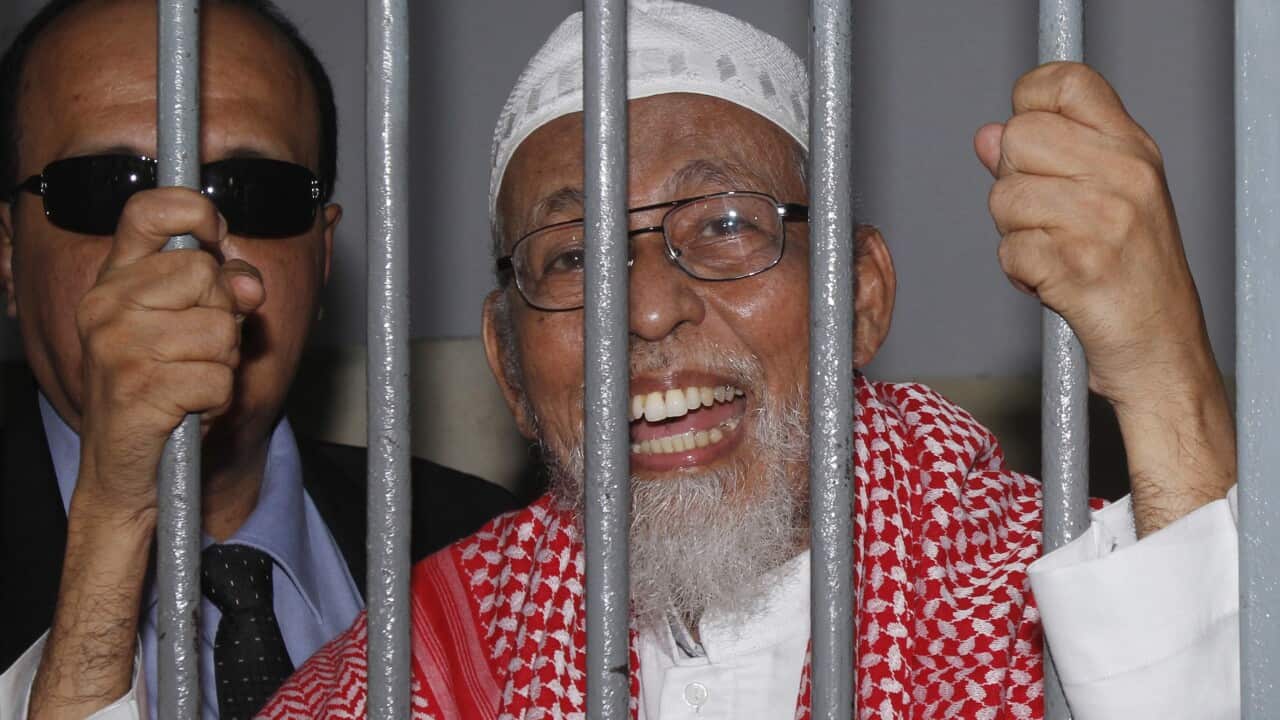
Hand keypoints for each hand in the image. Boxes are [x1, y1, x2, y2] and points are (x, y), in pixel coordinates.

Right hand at [74, 188, 264, 525]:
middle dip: (224, 317)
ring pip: (221, 329)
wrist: (126, 468)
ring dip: (223, 363)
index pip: (147, 212)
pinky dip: (218, 399)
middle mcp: (107, 305)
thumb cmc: (164, 391)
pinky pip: (218, 378)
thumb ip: (226, 293)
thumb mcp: (196, 330)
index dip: (193, 209)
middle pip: (207, 275)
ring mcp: (117, 346)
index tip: (214, 229)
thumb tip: (248, 282)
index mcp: (116, 280)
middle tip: (198, 351)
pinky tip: (190, 408)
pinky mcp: (137, 389)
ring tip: (191, 381)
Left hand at [974, 62, 1233, 534]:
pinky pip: (1009, 250)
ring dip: (1015, 235)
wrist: (1163, 355)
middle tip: (1044, 218)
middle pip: (1018, 137)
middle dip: (1012, 182)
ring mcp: (1105, 222)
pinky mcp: (1080, 268)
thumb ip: (1045, 162)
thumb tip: (988, 135)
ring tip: (1054, 254)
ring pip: (1005, 197)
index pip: (1066, 83)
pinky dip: (1018, 273)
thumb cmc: (1131, 279)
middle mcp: (1124, 176)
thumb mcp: (1105, 203)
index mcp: (1132, 150)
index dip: (1028, 104)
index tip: (1027, 141)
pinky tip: (1050, 283)